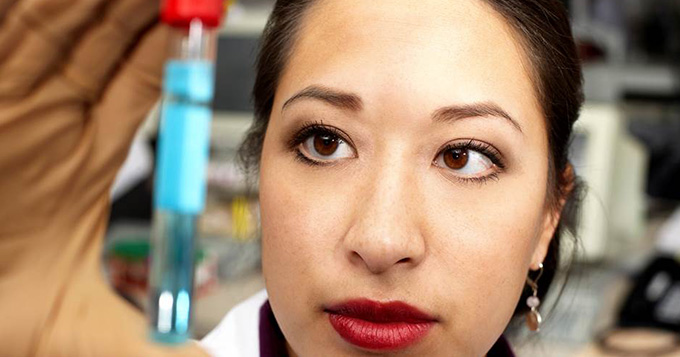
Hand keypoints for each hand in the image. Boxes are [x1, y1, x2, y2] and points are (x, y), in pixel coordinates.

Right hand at [0, 0, 206, 355]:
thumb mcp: (72, 325)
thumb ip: (145, 347)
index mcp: (83, 151)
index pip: (144, 79)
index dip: (179, 44)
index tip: (213, 15)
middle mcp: (47, 111)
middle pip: (110, 34)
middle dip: (150, 5)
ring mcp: (4, 88)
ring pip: (61, 19)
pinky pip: (5, 24)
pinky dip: (32, 4)